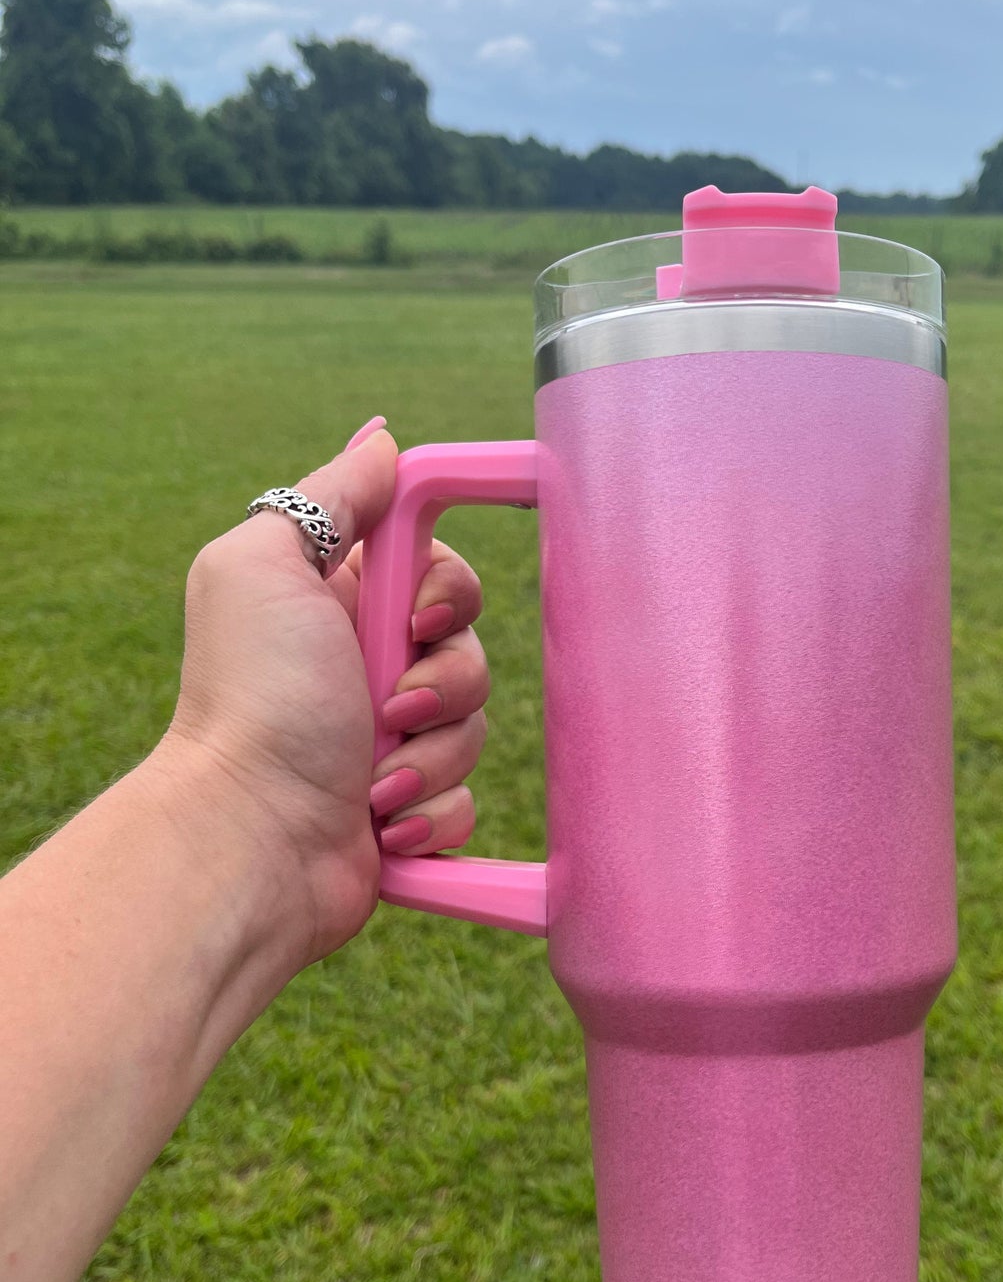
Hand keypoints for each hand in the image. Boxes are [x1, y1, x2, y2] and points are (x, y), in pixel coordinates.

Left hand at [161, 418, 489, 966]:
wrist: (251, 838)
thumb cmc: (256, 700)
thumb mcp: (268, 566)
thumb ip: (328, 499)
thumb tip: (384, 442)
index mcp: (337, 602)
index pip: (440, 571)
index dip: (449, 592)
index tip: (418, 617)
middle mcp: (363, 667)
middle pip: (469, 649)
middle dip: (444, 682)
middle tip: (387, 706)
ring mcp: (387, 743)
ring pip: (473, 728)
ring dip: (430, 757)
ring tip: (373, 782)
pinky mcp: (406, 808)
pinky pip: (466, 800)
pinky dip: (431, 814)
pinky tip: (381, 824)